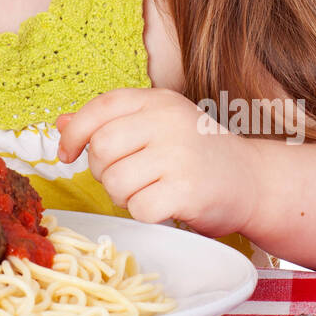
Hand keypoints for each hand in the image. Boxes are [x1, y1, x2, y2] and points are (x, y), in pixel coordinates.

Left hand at [55, 88, 259, 237]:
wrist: (253, 181)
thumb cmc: (197, 154)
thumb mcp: (156, 126)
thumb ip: (110, 122)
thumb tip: (61, 123)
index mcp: (158, 101)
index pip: (101, 107)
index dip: (76, 132)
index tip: (68, 153)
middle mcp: (168, 122)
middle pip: (101, 148)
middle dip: (102, 171)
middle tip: (125, 177)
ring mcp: (178, 155)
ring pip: (114, 182)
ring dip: (123, 196)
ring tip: (148, 191)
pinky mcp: (186, 190)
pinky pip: (138, 208)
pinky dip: (144, 214)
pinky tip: (164, 205)